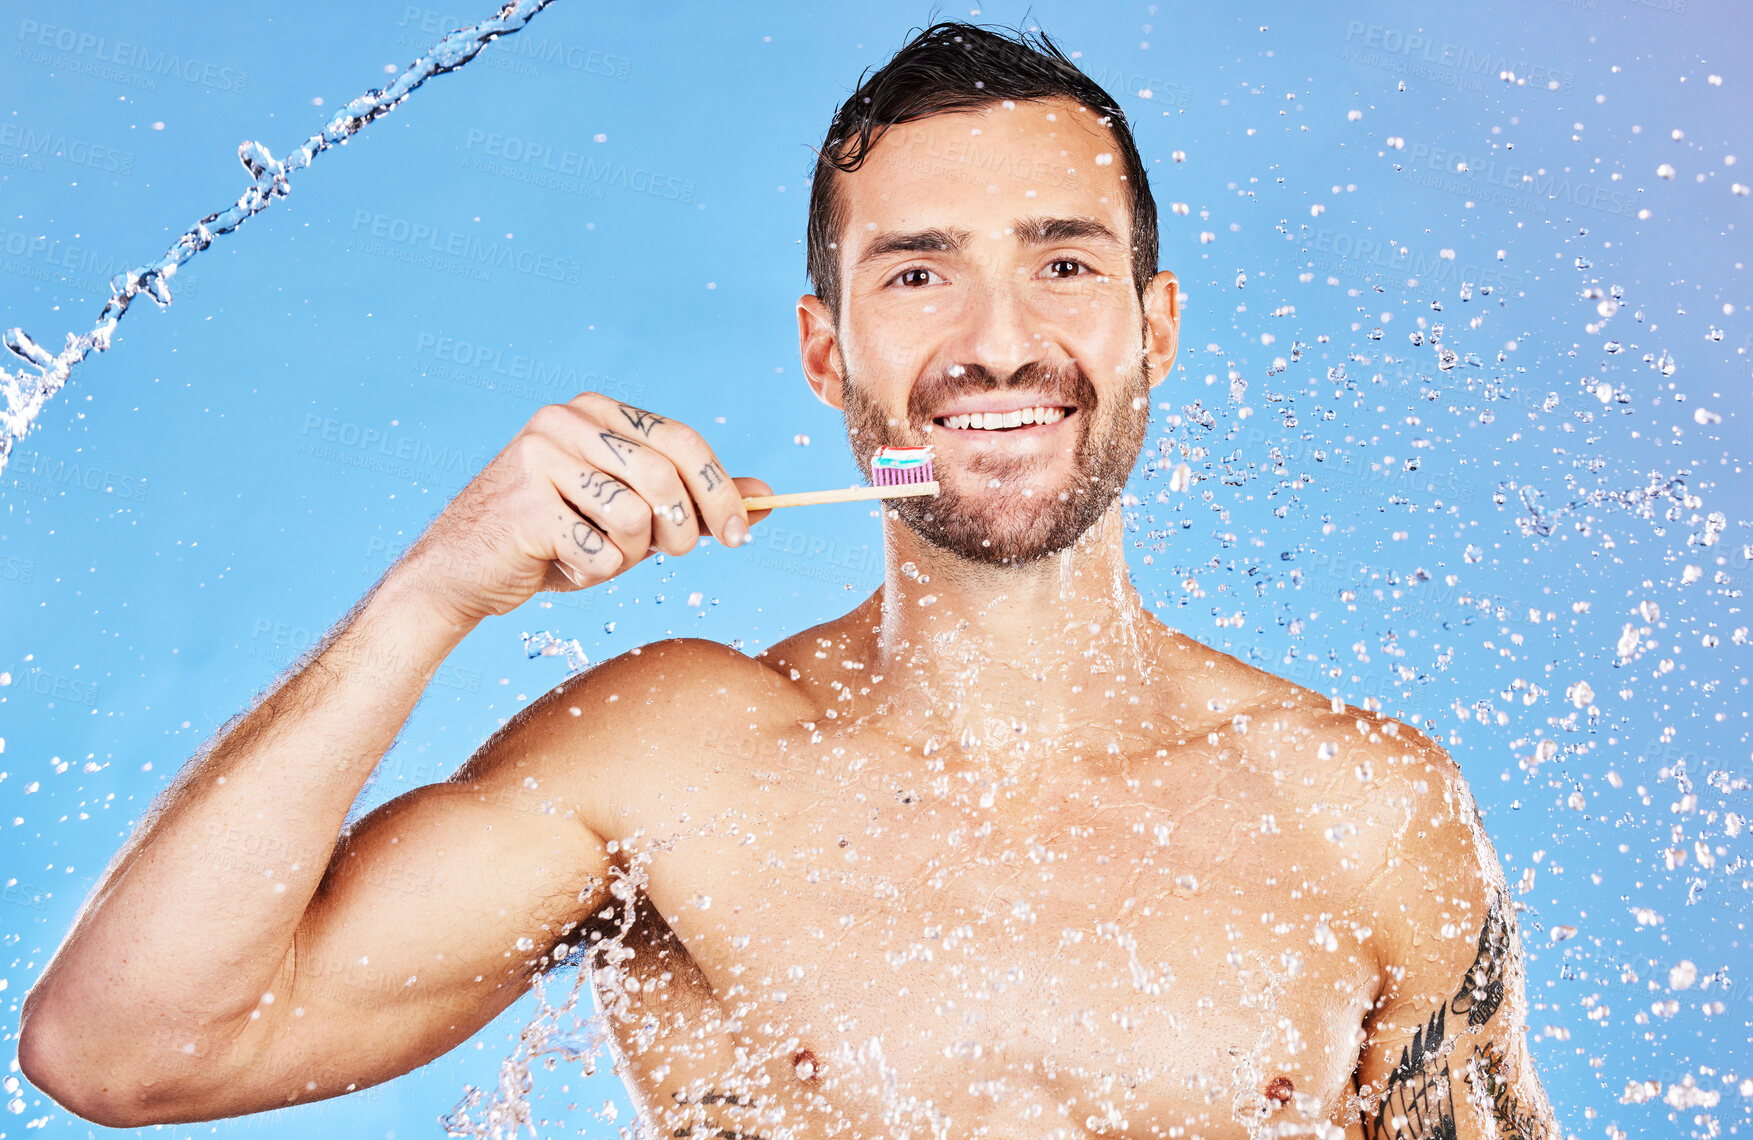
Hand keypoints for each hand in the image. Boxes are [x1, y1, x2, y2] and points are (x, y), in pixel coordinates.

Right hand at [389, 393, 771, 624]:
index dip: (722, 492)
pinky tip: (560, 563)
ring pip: (636, 517)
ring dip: (630, 555)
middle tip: (673, 555)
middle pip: (668, 477)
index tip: (742, 535)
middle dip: (685, 529)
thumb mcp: (632, 517)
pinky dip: (593, 573)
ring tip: (596, 554)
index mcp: (598, 412)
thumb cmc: (554, 541)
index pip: (685, 442)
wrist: (462, 572)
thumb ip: (694, 502)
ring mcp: (541, 456)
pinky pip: (600, 552)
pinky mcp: (524, 503)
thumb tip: (767, 499)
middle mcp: (568, 420)